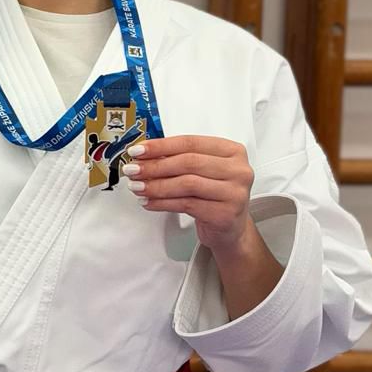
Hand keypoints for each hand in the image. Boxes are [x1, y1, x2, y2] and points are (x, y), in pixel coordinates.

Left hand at [123, 135, 255, 253]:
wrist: (230, 228)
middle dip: (155, 166)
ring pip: (187, 184)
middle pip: (188, 162)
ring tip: (137, 187)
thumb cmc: (213, 195)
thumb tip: (143, 155)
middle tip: (132, 169)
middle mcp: (238, 170)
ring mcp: (235, 193)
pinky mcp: (226, 214)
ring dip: (156, 185)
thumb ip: (177, 159)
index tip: (138, 150)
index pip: (190, 142)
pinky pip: (186, 205)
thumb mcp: (201, 172)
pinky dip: (162, 203)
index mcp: (232, 151)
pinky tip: (148, 202)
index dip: (161, 146)